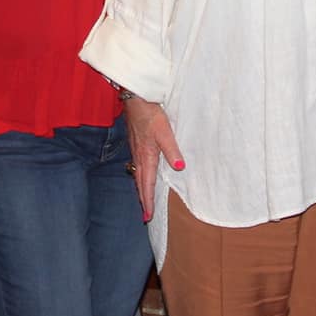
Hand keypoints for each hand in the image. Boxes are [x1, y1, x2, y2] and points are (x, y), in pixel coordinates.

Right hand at [122, 94, 184, 221]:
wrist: (135, 98)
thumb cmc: (150, 114)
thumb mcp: (164, 132)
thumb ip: (172, 150)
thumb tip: (180, 168)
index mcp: (146, 156)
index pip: (147, 184)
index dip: (148, 201)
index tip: (148, 216)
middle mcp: (139, 156)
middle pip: (140, 182)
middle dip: (143, 199)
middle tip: (145, 215)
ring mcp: (136, 149)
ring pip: (138, 174)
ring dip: (141, 188)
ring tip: (144, 199)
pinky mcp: (136, 142)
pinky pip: (137, 165)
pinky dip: (140, 176)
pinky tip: (142, 174)